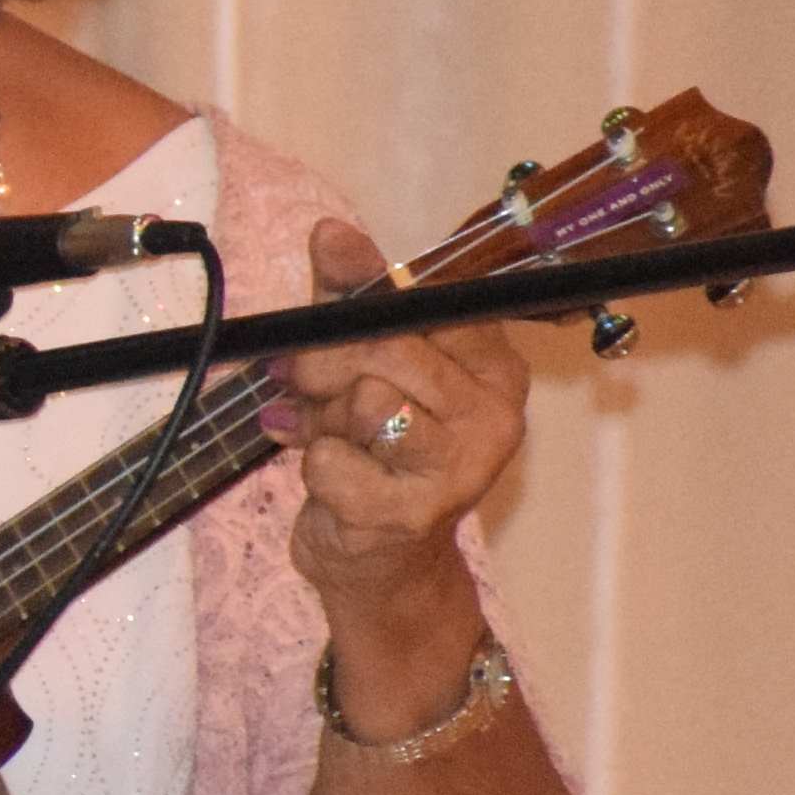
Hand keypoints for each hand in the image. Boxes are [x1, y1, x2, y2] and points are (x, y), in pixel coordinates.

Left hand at [267, 215, 523, 667]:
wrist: (380, 562)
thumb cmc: (375, 453)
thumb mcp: (364, 367)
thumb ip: (349, 300)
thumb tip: (330, 232)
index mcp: (494, 367)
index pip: (422, 301)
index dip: (357, 295)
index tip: (323, 306)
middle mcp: (493, 413)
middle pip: (383, 348)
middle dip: (323, 364)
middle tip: (300, 382)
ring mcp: (459, 467)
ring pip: (363, 400)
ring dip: (320, 419)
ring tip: (324, 436)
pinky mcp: (411, 513)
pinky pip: (330, 462)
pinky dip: (311, 468)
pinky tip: (329, 481)